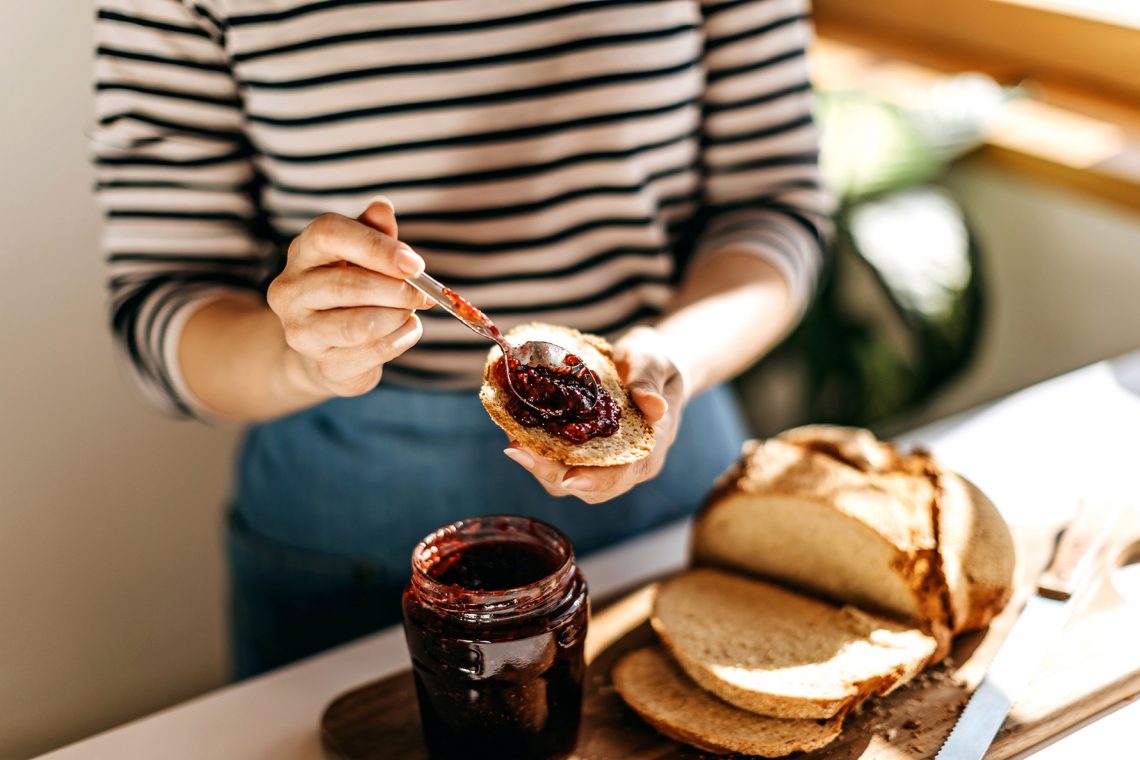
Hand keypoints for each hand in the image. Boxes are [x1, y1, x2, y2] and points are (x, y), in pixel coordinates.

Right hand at [267, 199, 432, 397]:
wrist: (328, 348)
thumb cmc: (351, 290)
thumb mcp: (362, 255)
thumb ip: (374, 233)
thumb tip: (383, 209)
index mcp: (302, 251)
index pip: (329, 234)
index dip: (377, 247)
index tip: (415, 263)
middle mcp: (290, 290)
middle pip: (349, 284)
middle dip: (398, 290)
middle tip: (424, 293)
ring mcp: (300, 331)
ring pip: (360, 325)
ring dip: (398, 316)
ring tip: (409, 311)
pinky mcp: (322, 365)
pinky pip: (373, 352)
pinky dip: (401, 339)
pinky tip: (407, 329)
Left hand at [503, 326, 685, 503]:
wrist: (643, 365)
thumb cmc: (653, 362)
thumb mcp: (655, 361)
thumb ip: (650, 381)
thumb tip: (654, 405)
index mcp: (649, 449)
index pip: (626, 473)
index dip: (598, 479)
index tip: (570, 478)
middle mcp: (623, 465)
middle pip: (586, 486)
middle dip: (551, 471)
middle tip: (519, 449)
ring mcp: (597, 463)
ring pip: (563, 480)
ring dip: (536, 464)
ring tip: (512, 441)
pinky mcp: (577, 453)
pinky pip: (553, 462)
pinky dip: (533, 450)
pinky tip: (514, 429)